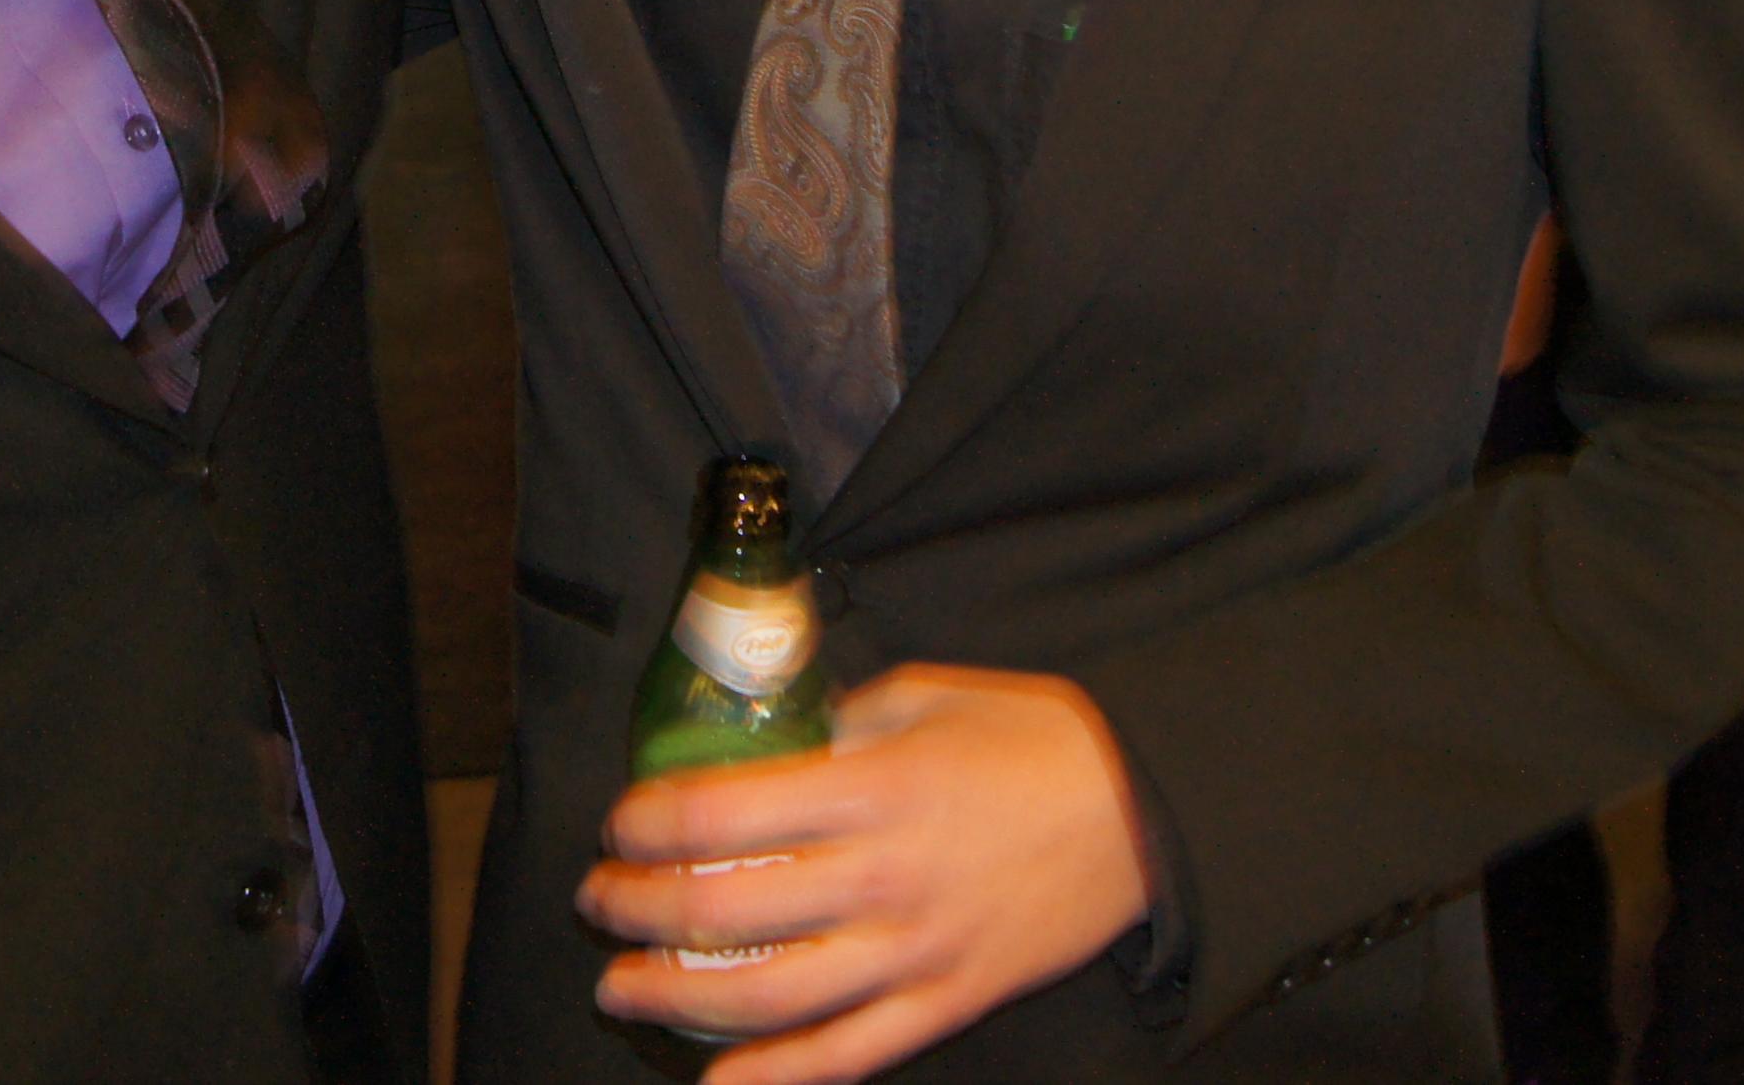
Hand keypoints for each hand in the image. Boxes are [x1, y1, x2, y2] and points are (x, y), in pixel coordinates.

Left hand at [580, 664, 1155, 1083]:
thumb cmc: (1030, 738)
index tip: (620, 822)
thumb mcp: (922, 696)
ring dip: (675, 996)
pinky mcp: (946, 1002)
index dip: (650, 823)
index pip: (723, 815)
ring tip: (621, 985)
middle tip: (599, 900)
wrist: (1143, 810)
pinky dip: (775, 1080)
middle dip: (638, 909)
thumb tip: (764, 745)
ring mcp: (913, 952)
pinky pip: (847, 1055)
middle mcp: (882, 878)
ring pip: (769, 997)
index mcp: (872, 789)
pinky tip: (715, 1083)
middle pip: (725, 911)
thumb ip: (836, 723)